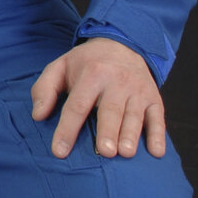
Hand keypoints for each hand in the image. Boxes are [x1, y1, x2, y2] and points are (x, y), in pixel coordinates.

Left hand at [30, 37, 165, 158]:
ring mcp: (137, 91)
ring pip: (134, 115)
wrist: (123, 44)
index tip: (60, 152)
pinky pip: (158, 118)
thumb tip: (38, 115)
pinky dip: (159, 135)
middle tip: (105, 152)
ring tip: (125, 153)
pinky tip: (157, 152)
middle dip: (108, 131)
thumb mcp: (60, 67)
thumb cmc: (87, 63)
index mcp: (90, 74)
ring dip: (131, 135)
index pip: (77, 106)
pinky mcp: (154, 98)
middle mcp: (116, 82)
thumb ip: (44, 89)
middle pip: (110, 110)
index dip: (67, 129)